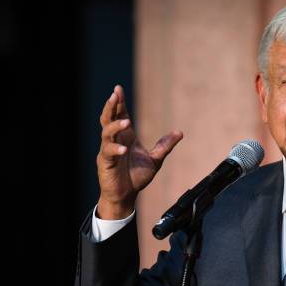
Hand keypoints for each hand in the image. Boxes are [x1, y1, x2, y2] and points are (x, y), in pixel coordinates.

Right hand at [96, 85, 182, 218]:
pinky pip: (108, 152)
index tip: (118, 89)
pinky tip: (123, 149)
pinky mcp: (105, 163)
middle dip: (111, 107)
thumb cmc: (136, 177)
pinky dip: (115, 149)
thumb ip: (165, 145)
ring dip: (115, 126)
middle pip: (109, 119)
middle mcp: (115, 141)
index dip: (119, 103)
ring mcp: (108, 151)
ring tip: (126, 122)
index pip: (121, 116)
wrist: (126, 195)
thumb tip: (180, 132)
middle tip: (114, 95)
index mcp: (126, 137)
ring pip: (106, 133)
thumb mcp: (155, 159)